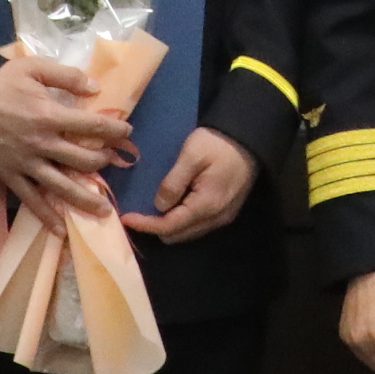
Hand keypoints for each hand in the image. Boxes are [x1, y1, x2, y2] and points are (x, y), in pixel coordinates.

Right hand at [0, 52, 137, 209]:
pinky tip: (60, 229)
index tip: (127, 133)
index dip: (114, 131)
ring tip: (103, 211)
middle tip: (112, 162)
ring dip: (84, 199)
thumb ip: (66, 76)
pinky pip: (30, 200)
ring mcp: (25, 163)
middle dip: (102, 162)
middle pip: (82, 160)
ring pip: (61, 187)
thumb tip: (95, 88)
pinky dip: (46, 216)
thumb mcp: (33, 67)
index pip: (92, 127)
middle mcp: (41, 143)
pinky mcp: (8, 175)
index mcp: (50, 115)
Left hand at [124, 128, 260, 244]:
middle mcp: (216, 218)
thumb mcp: (191, 155)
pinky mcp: (225, 211)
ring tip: (152, 209)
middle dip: (155, 227)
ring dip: (168, 225)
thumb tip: (159, 206)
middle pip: (178, 235)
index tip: (126, 218)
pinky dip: (181, 220)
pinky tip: (172, 205)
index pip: (170, 226)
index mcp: (206, 205)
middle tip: (138, 211)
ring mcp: (223, 217)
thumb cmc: (218, 143)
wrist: (248, 138)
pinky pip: (197, 226)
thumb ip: (173, 182)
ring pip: (187, 233)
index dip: (146, 225)